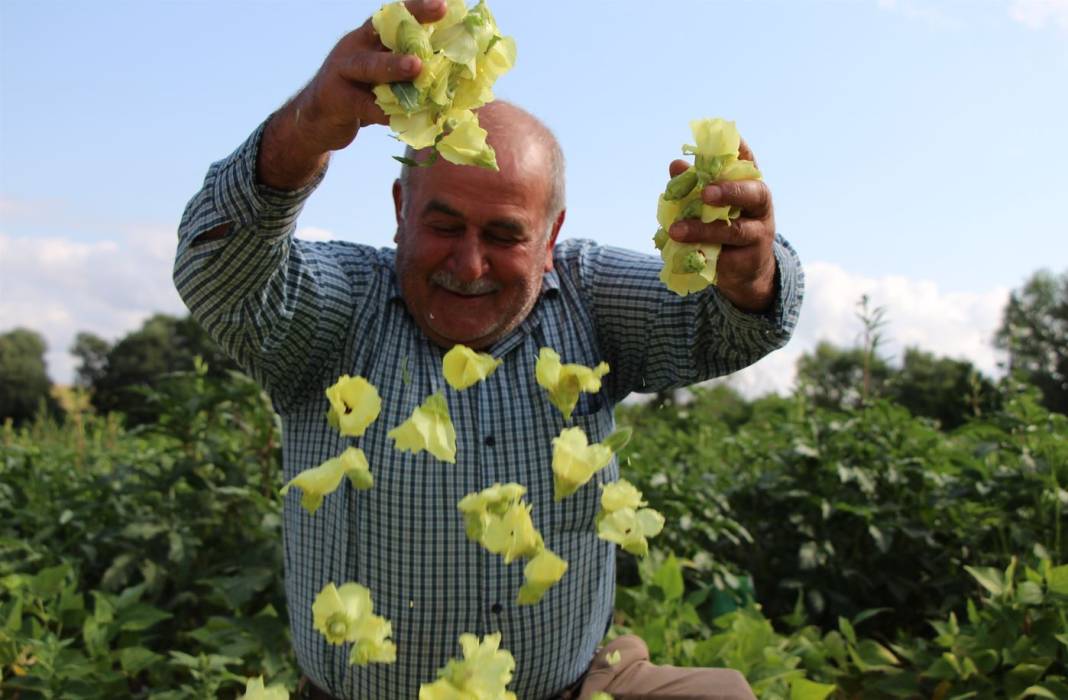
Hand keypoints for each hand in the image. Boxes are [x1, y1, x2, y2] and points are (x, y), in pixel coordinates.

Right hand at [258, 0, 446, 187]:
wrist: (317, 120)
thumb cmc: (360, 95)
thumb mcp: (381, 77)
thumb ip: (406, 72)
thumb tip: (453, 75)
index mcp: (368, 38)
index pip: (394, 17)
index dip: (417, 10)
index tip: (443, 7)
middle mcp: (354, 47)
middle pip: (379, 33)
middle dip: (408, 31)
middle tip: (435, 29)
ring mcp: (341, 71)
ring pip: (368, 66)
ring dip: (392, 66)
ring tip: (415, 68)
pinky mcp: (335, 99)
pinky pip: (362, 104)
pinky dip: (383, 112)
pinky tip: (401, 117)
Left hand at [666, 140, 777, 312]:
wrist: (745, 272)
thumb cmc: (725, 228)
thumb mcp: (712, 206)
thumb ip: (695, 185)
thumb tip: (675, 165)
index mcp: (751, 187)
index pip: (749, 164)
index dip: (741, 150)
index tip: (731, 137)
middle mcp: (759, 208)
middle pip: (753, 194)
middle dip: (729, 191)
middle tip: (705, 192)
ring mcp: (757, 235)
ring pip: (734, 230)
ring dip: (703, 229)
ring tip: (676, 230)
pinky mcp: (746, 261)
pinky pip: (724, 257)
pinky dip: (702, 254)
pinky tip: (683, 253)